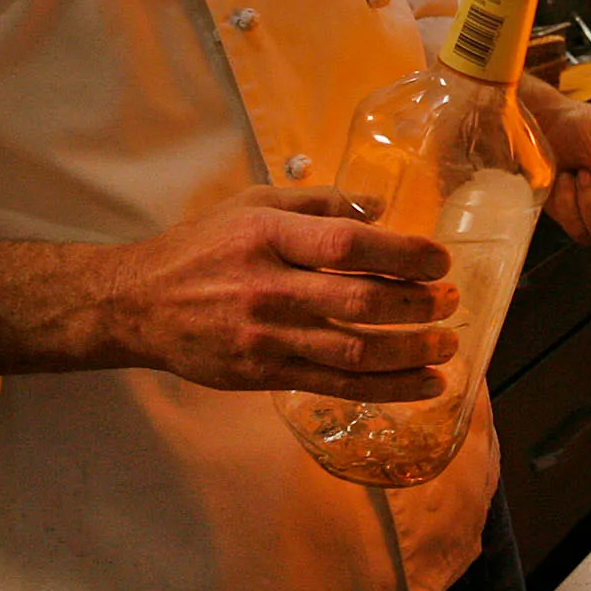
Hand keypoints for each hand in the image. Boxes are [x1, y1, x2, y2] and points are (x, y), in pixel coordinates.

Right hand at [110, 186, 459, 401]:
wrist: (139, 303)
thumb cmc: (203, 246)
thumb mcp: (255, 203)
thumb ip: (319, 202)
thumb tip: (382, 209)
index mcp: (269, 235)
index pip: (348, 245)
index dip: (403, 254)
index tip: (439, 260)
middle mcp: (269, 287)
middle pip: (359, 302)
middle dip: (418, 306)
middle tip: (451, 302)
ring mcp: (266, 337)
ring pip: (353, 351)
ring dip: (411, 353)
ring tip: (447, 347)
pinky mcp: (263, 375)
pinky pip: (334, 385)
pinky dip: (385, 388)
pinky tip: (421, 385)